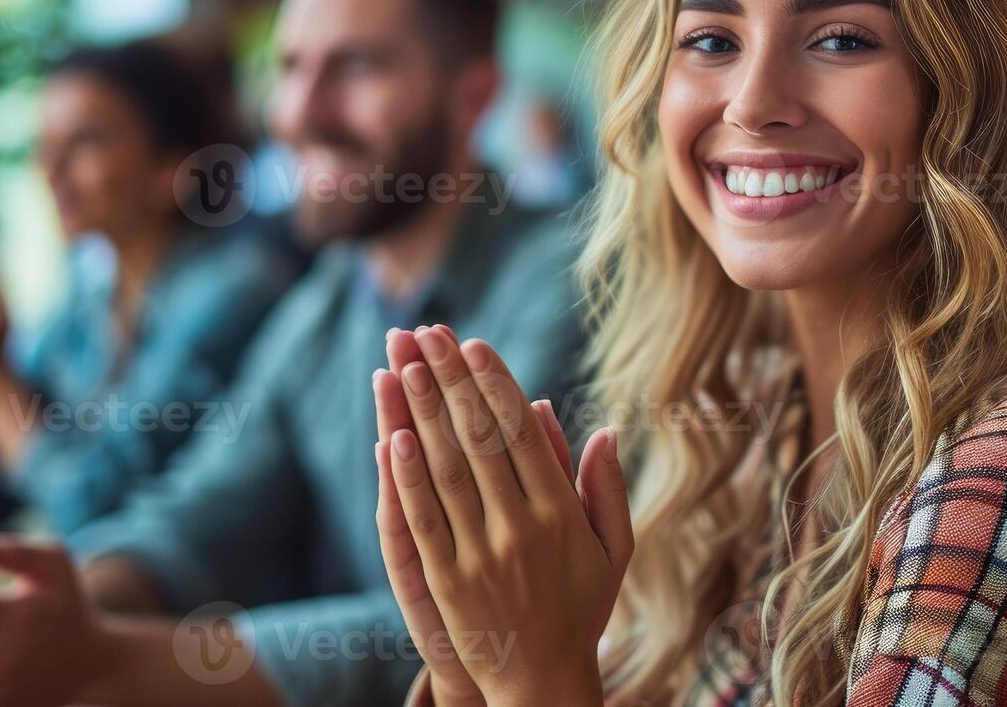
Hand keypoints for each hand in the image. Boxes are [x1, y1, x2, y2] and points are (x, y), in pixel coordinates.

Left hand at [384, 325, 630, 704]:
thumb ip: (607, 489)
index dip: (493, 384)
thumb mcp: (614, 550)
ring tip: (405, 365)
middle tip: (428, 335)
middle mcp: (520, 527)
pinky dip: (406, 476)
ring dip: (422, 413)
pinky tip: (392, 436)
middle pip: (478, 438)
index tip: (473, 344)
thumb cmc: (582, 609)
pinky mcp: (446, 580)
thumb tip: (603, 430)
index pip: (520, 433)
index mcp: (561, 513)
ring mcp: (480, 553)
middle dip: (450, 380)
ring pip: (446, 469)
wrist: (542, 681)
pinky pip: (422, 518)